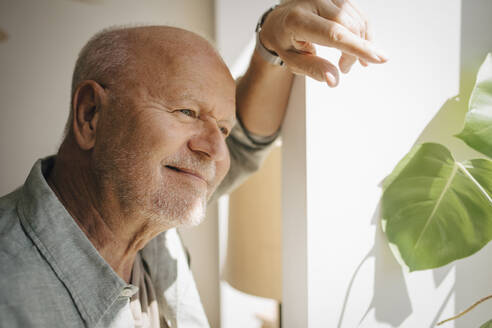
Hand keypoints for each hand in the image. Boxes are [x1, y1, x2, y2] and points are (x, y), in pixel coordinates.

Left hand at [259, 0, 387, 86]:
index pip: (333, 33)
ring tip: (346, 60)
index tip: (379, 58)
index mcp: (297, 20)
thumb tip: (333, 80)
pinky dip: (361, 33)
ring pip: (356, 21)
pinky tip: (356, 45)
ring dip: (359, 44)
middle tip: (345, 69)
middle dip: (354, 52)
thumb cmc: (285, 42)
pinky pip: (358, 14)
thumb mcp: (292, 61)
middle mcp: (312, 1)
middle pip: (348, 27)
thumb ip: (313, 69)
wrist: (279, 21)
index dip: (356, 47)